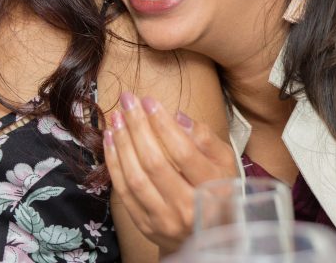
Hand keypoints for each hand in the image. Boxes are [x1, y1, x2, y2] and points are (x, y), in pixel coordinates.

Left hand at [104, 91, 237, 252]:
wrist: (208, 235)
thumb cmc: (217, 190)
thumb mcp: (225, 163)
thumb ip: (206, 139)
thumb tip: (178, 117)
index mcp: (211, 189)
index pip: (183, 152)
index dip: (163, 124)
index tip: (149, 101)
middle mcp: (187, 208)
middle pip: (154, 163)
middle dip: (137, 127)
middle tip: (127, 100)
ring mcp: (164, 219)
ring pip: (135, 178)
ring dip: (121, 143)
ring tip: (116, 117)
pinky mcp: (145, 225)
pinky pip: (123, 192)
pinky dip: (113, 163)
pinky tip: (110, 140)